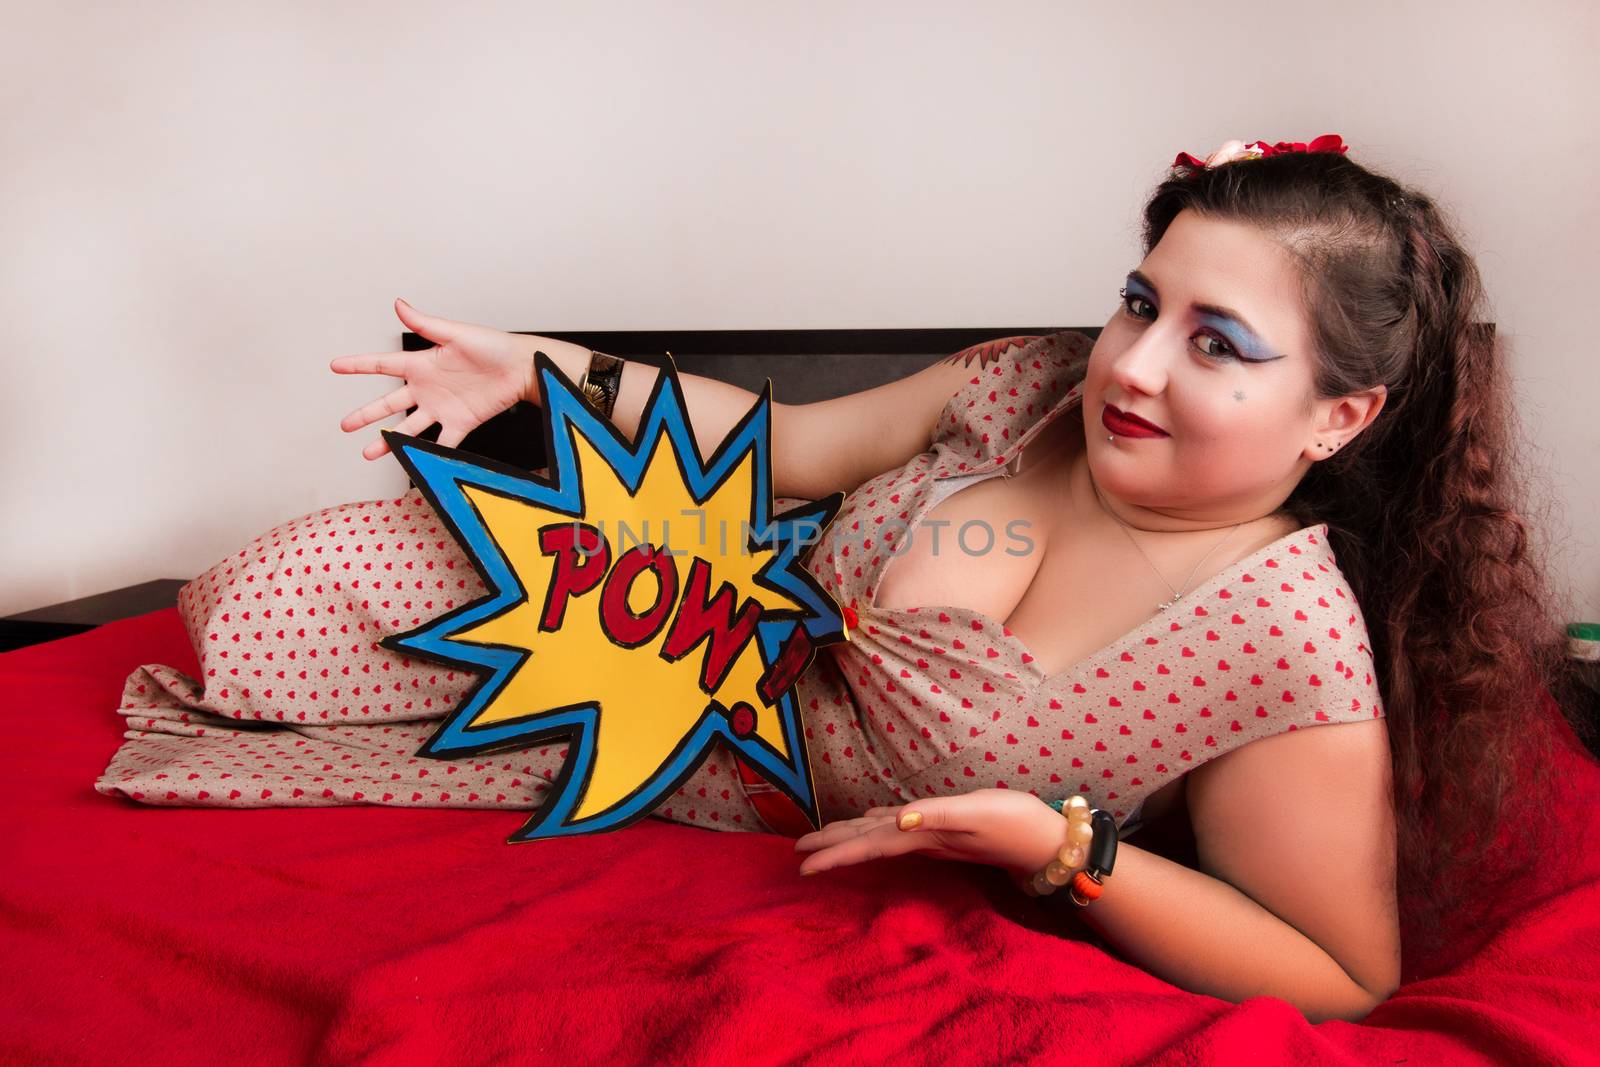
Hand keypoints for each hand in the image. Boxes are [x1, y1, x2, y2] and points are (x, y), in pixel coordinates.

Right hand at [331, 299, 536, 460]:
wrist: (522, 369)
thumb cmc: (493, 346)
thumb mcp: (456, 333)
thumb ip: (425, 323)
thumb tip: (398, 303)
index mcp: (422, 363)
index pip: (382, 364)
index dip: (358, 365)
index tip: (334, 366)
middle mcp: (427, 388)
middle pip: (388, 403)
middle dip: (366, 415)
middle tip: (344, 425)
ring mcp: (442, 408)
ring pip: (407, 427)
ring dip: (387, 440)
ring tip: (368, 453)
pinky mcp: (460, 423)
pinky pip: (440, 442)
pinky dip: (426, 453)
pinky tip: (411, 463)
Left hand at [794, 789, 1068, 880]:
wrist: (1047, 840)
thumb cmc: (1013, 821)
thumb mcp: (974, 812)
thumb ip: (936, 815)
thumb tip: (897, 820)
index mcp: (920, 836)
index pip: (867, 845)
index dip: (834, 853)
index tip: (801, 865)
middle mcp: (922, 838)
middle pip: (867, 843)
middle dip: (832, 847)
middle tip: (797, 854)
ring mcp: (933, 835)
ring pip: (882, 836)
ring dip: (852, 837)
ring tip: (824, 838)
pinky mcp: (946, 827)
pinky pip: (903, 827)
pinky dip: (883, 824)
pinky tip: (875, 820)